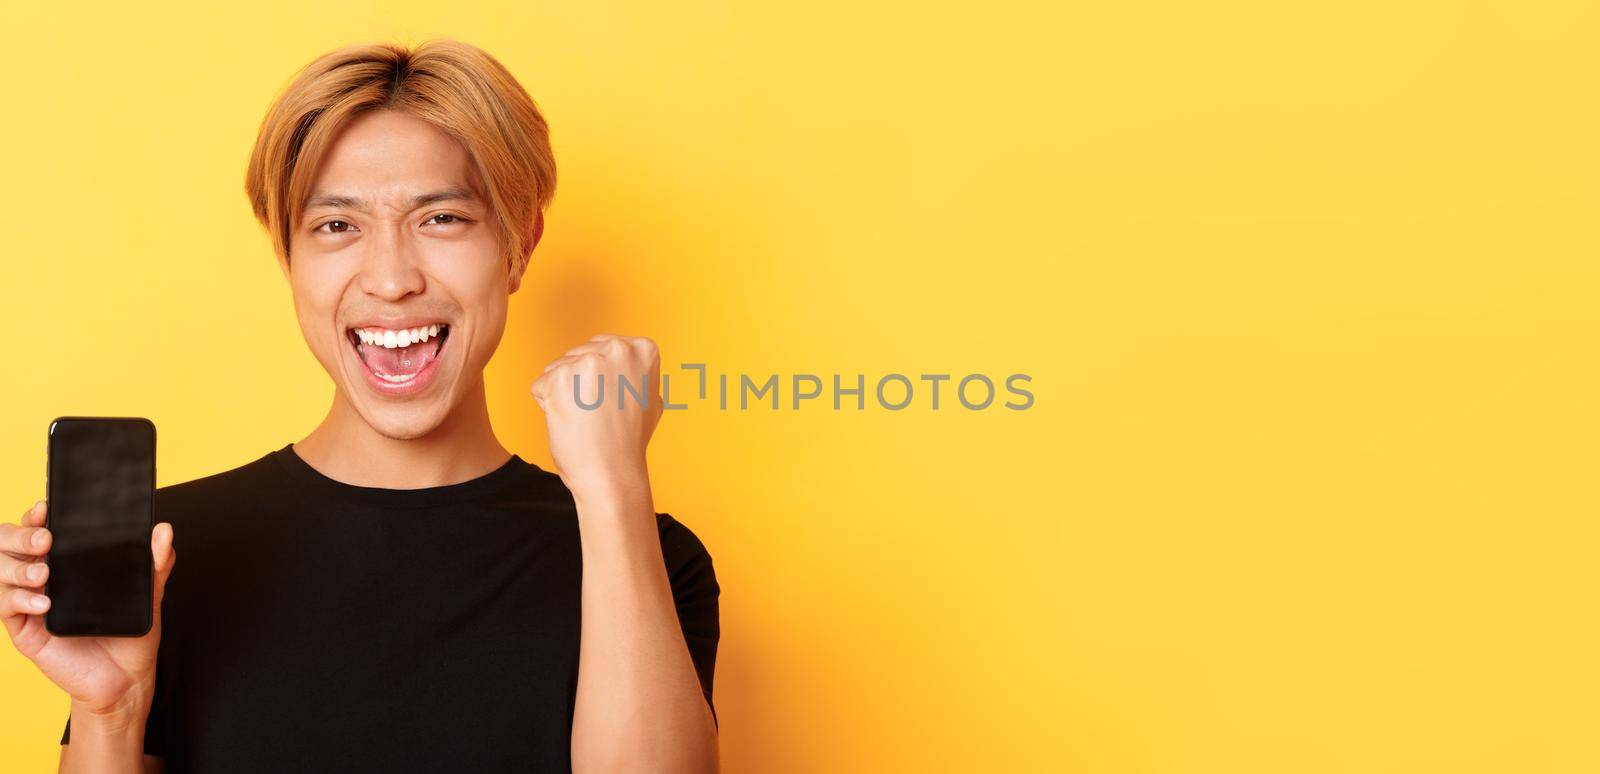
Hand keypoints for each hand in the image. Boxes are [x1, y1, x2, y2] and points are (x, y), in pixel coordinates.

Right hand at [2, 500, 176, 719]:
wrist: (127, 678)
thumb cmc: (131, 633)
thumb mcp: (149, 594)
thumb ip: (155, 563)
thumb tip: (163, 530)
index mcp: (67, 565)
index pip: (39, 531)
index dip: (36, 517)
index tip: (47, 508)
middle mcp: (42, 580)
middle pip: (9, 546)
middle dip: (20, 535)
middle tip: (46, 539)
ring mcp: (30, 604)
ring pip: (1, 573)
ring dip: (19, 567)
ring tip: (45, 573)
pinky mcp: (26, 632)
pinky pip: (6, 609)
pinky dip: (20, 600)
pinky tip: (44, 603)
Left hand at [530, 334, 661, 499]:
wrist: (613, 473)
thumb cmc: (630, 441)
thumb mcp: (649, 397)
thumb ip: (636, 372)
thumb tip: (629, 360)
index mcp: (642, 349)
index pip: (602, 348)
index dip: (602, 379)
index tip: (615, 401)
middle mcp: (617, 349)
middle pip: (578, 354)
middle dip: (580, 383)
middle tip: (599, 414)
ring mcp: (588, 362)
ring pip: (558, 369)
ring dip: (564, 394)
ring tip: (585, 419)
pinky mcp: (560, 379)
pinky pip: (541, 386)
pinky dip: (549, 405)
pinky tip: (570, 422)